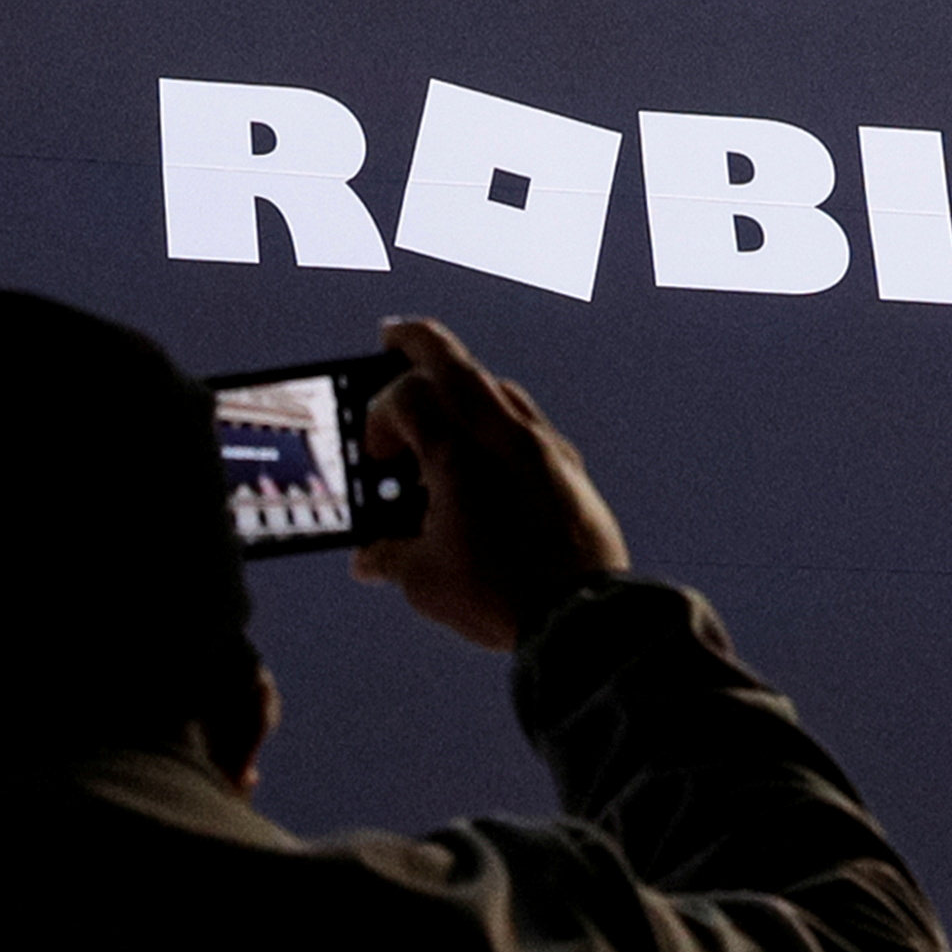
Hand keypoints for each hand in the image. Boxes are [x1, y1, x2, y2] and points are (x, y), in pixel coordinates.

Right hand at [352, 318, 628, 651]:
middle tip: (393, 335)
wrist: (582, 616)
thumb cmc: (499, 595)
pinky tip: (488, 453)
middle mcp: (503, 436)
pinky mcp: (570, 469)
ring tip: (441, 410)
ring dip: (464, 388)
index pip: (407, 397)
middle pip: (455, 363)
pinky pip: (528, 424)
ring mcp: (544, 447)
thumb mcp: (425, 580)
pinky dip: (499, 422)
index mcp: (458, 453)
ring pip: (498, 389)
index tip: (376, 455)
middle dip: (417, 343)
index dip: (379, 416)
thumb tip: (369, 559)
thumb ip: (389, 556)